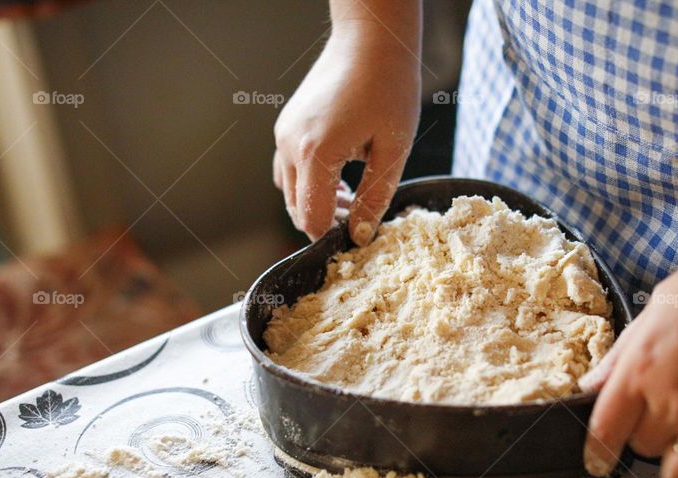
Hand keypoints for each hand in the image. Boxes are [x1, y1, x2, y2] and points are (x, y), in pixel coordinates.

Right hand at [273, 24, 420, 244]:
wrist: (370, 40)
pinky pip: (288, 168)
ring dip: (316, 203)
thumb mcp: (393, 150)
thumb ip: (376, 197)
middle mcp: (290, 146)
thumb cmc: (389, 88)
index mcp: (316, 154)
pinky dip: (308, 182)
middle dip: (325, 222)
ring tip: (354, 197)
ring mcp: (283, 134)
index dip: (333, 237)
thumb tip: (361, 236)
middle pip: (296, 209)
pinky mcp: (286, 126)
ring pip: (290, 191)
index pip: (312, 219)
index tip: (358, 238)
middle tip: (361, 218)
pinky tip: (338, 177)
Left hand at [580, 237, 677, 477]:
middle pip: (643, 448)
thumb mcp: (656, 308)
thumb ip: (622, 355)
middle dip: (646, 434)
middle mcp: (674, 403)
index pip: (604, 431)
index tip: (597, 459)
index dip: (596, 451)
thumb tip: (592, 387)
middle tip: (664, 409)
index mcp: (642, 370)